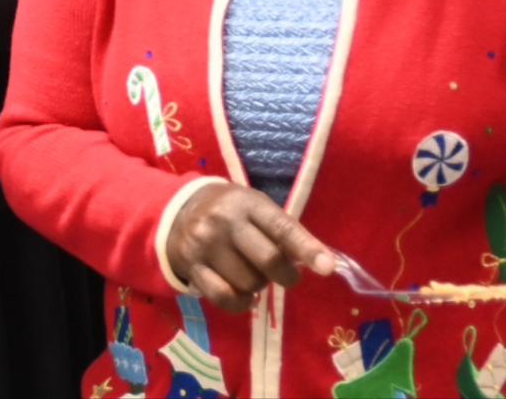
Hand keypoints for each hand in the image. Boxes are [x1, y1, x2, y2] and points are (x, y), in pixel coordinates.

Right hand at [166, 181, 335, 311]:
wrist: (178, 210)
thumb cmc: (230, 211)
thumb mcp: (256, 207)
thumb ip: (284, 231)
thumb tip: (319, 263)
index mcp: (246, 202)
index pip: (281, 228)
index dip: (306, 249)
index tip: (327, 268)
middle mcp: (223, 221)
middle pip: (268, 261)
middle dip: (287, 276)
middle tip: (288, 276)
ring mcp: (203, 244)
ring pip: (248, 283)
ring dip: (259, 285)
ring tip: (252, 273)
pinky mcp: (191, 266)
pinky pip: (224, 297)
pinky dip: (241, 303)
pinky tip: (244, 296)